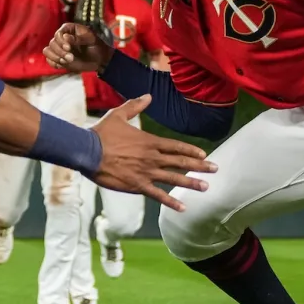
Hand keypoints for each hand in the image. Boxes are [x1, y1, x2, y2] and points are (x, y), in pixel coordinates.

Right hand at [45, 22, 111, 73]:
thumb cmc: (96, 46)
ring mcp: (59, 48)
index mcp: (69, 29)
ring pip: (47, 51)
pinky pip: (49, 60)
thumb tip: (65, 36)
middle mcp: (61, 38)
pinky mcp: (58, 58)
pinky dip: (53, 63)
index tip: (69, 48)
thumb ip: (79, 38)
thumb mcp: (91, 40)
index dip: (61, 41)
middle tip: (71, 58)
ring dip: (55, 57)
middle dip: (60, 52)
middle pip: (52, 43)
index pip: (58, 33)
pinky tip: (62, 65)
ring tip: (66, 62)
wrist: (99, 60)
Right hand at [89, 96, 214, 210]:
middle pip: (180, 162)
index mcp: (149, 141)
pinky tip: (183, 208)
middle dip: (199, 166)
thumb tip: (148, 96)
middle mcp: (152, 157)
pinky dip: (171, 202)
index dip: (191, 150)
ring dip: (191, 183)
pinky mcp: (138, 185)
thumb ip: (135, 106)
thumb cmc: (102, 133)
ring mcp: (146, 172)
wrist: (88, 151)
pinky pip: (158, 195)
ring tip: (206, 187)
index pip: (176, 146)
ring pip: (174, 178)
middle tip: (215, 169)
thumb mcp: (118, 115)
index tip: (204, 155)